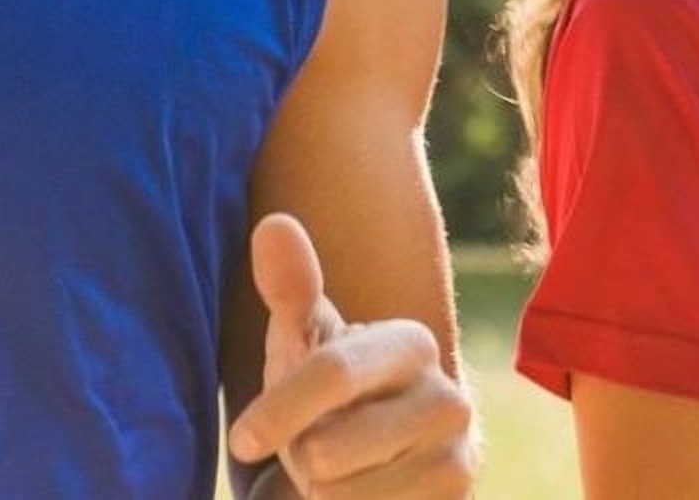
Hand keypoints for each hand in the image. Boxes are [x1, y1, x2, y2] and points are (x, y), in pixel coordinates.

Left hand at [228, 212, 475, 496]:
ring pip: (340, 496)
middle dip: (301, 456)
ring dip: (320, 493)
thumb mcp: (302, 343)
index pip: (332, 373)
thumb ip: (290, 288)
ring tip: (339, 470)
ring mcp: (458, 459)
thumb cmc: (329, 395)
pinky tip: (362, 494)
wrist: (384, 464)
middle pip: (329, 448)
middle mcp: (449, 398)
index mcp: (411, 343)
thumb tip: (274, 225)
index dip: (278, 410)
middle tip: (313, 445)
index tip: (240, 439)